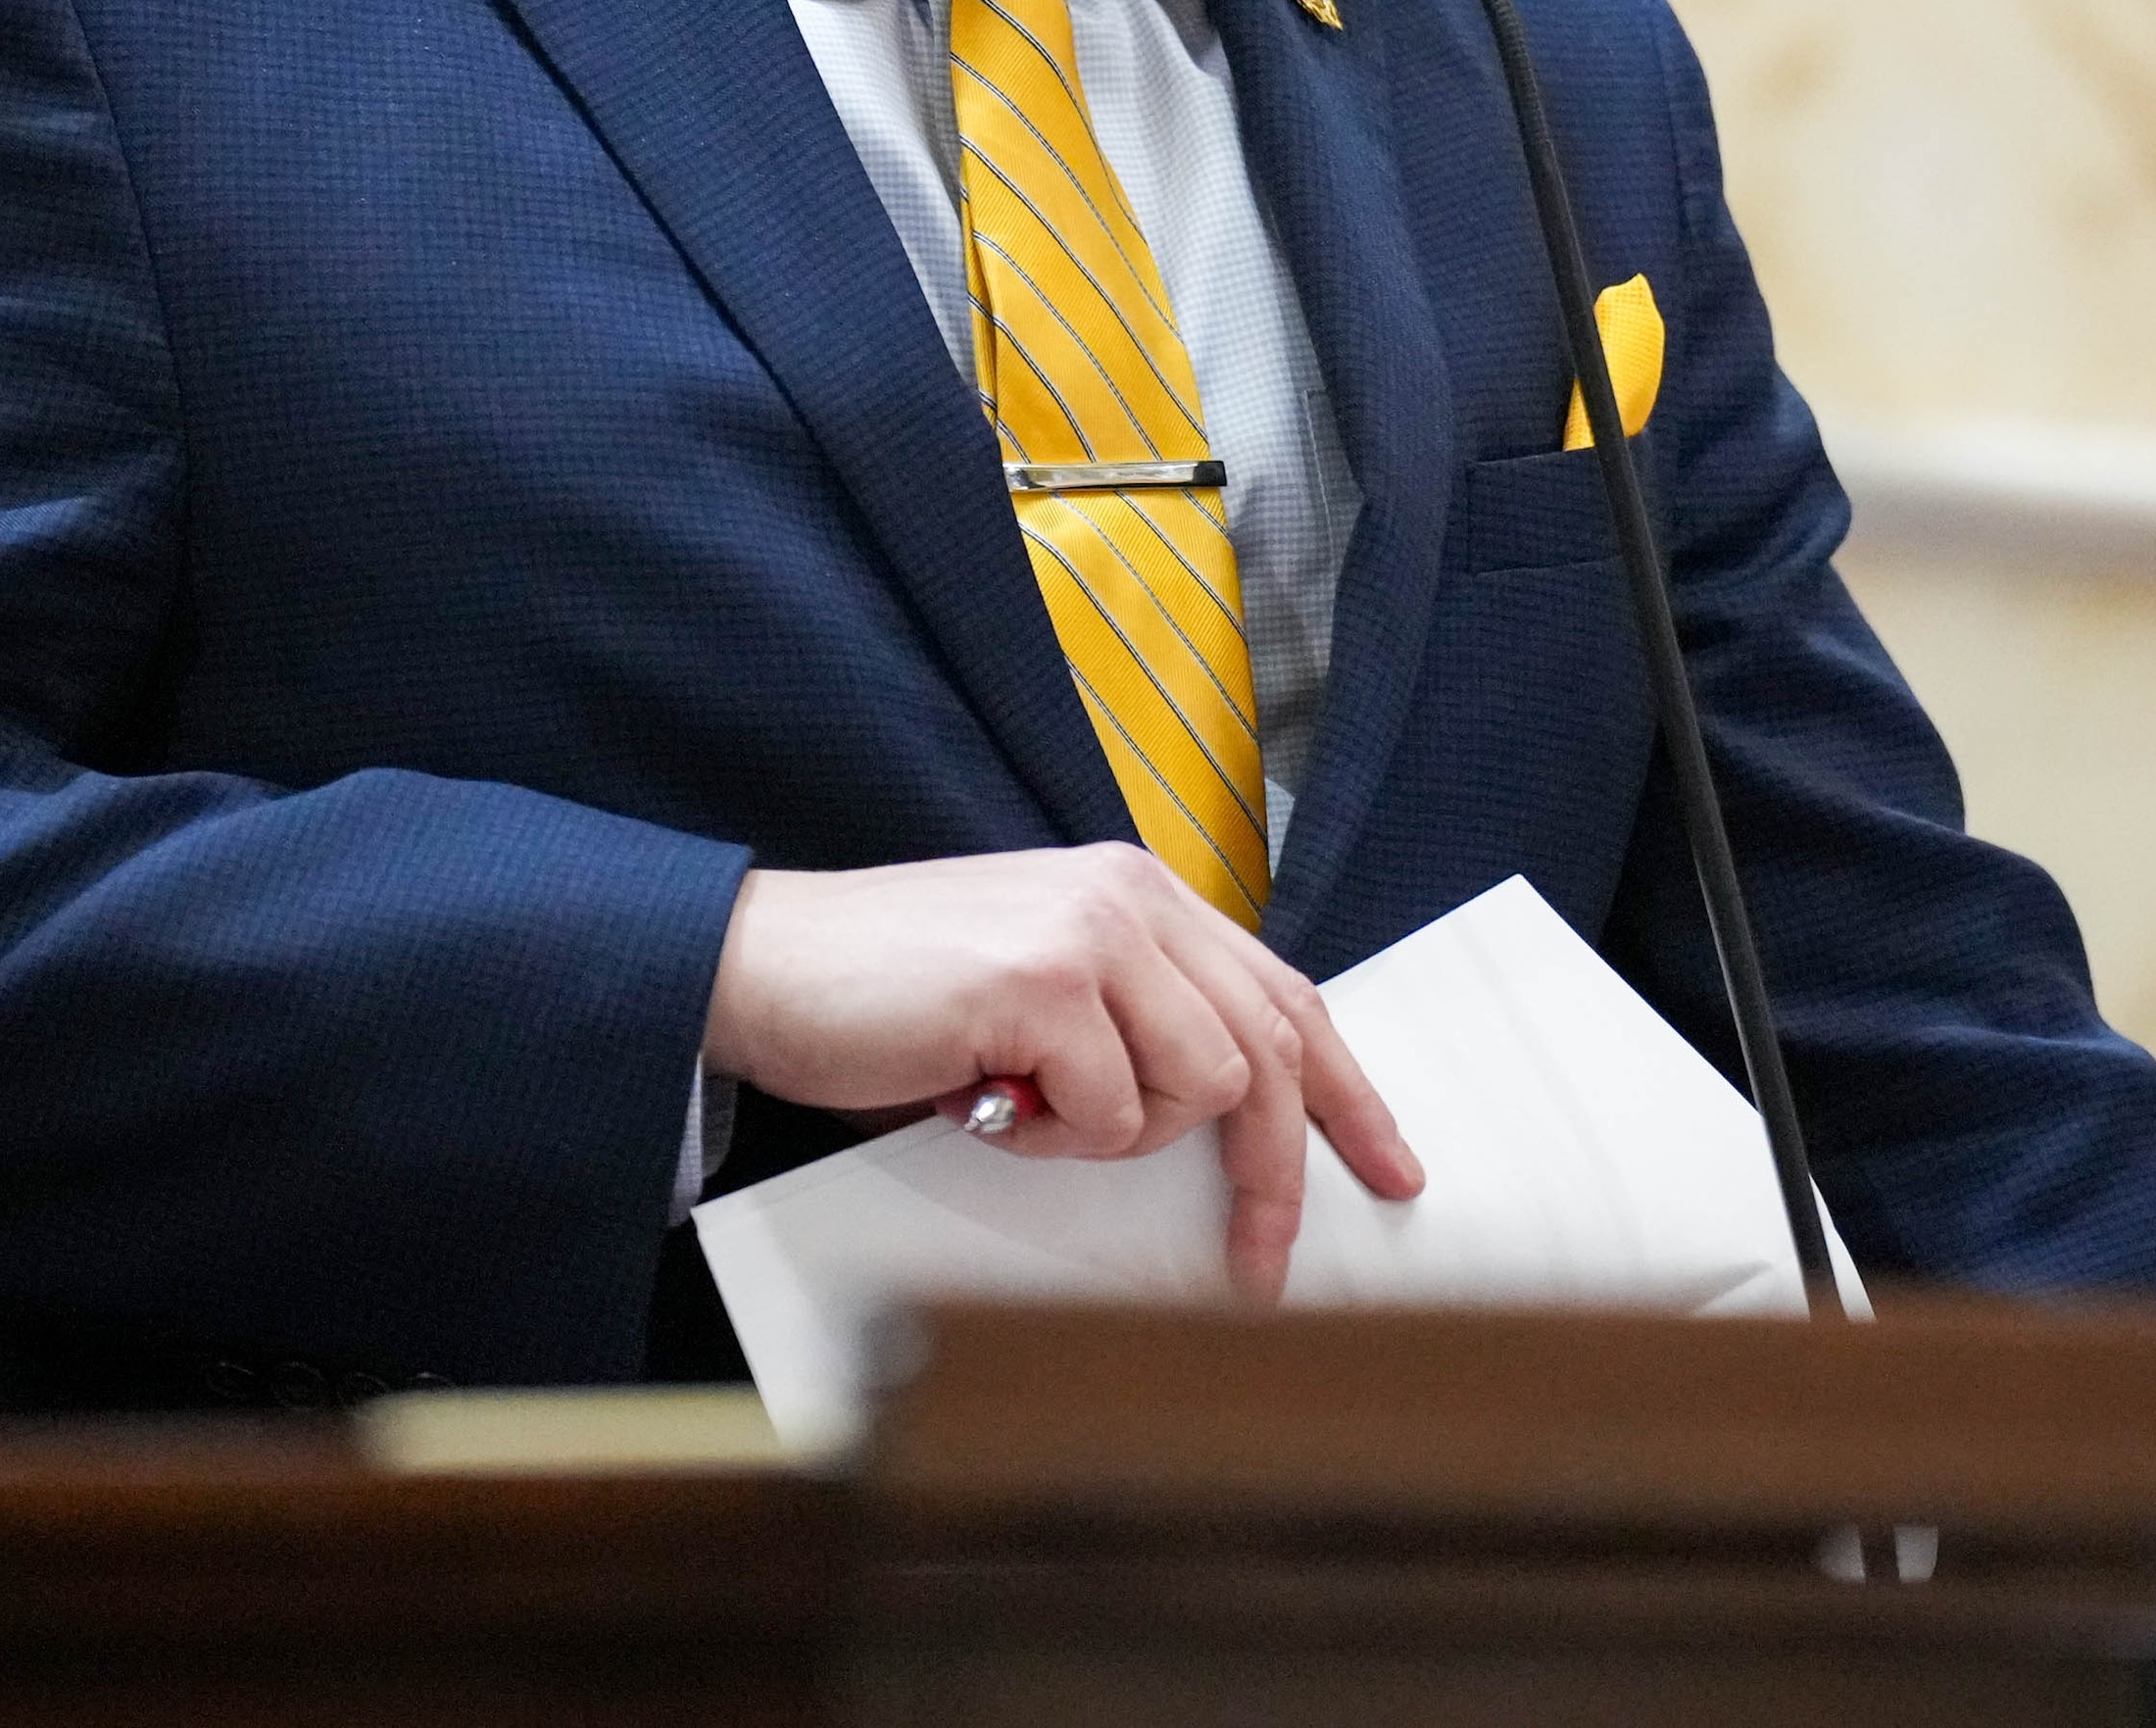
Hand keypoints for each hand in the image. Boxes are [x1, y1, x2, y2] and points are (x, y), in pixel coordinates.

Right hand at [702, 845, 1423, 1302]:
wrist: (766, 963)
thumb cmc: (893, 994)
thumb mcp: (1042, 990)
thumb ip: (1133, 1017)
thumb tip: (1229, 1115)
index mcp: (1139, 892)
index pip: (1284, 992)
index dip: (1346, 1091)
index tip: (1389, 1165)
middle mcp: (1130, 897)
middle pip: (1269, 1051)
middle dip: (1273, 1175)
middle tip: (1259, 1264)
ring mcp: (1090, 934)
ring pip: (1199, 1088)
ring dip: (1117, 1137)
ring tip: (1024, 1109)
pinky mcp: (1041, 984)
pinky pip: (1107, 1113)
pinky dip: (1049, 1138)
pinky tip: (981, 1098)